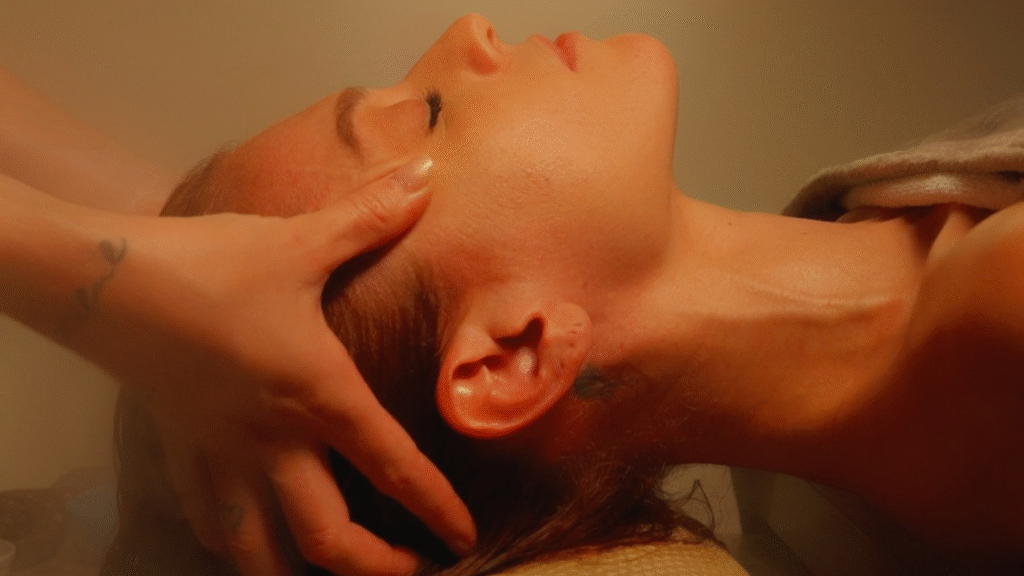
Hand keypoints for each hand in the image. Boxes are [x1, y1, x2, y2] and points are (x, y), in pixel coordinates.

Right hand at [82, 156, 473, 574]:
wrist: (103, 279)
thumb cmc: (209, 264)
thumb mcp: (299, 239)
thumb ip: (369, 215)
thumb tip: (427, 171)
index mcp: (316, 393)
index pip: (391, 466)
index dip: (434, 508)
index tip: (462, 540)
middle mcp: (272, 438)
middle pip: (325, 537)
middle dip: (373, 566)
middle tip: (408, 570)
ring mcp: (220, 450)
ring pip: (256, 547)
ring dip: (292, 571)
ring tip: (324, 575)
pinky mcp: (178, 445)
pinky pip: (203, 514)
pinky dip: (227, 539)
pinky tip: (240, 541)